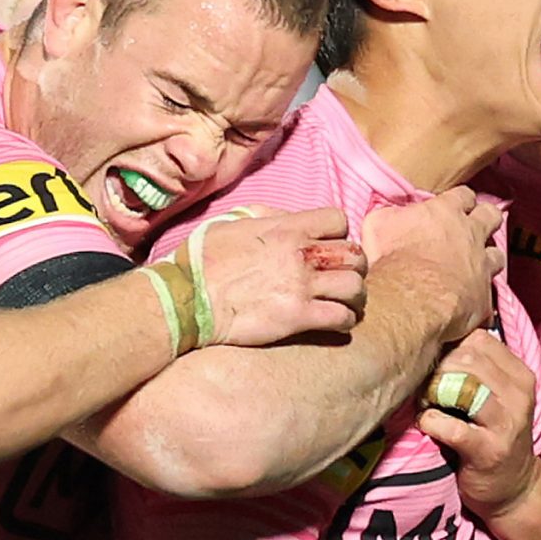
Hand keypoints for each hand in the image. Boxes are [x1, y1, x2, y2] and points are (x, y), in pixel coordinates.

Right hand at [169, 207, 366, 347]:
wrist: (185, 299)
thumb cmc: (200, 262)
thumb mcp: (228, 223)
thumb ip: (262, 217)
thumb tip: (280, 216)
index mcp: (286, 228)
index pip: (338, 220)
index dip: (338, 234)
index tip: (329, 247)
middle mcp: (300, 254)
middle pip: (354, 254)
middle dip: (353, 266)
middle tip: (343, 277)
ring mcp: (301, 286)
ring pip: (355, 286)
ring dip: (355, 295)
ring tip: (347, 302)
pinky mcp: (297, 317)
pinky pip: (341, 317)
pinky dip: (345, 320)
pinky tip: (337, 322)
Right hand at [362, 188, 503, 341]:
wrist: (407, 300)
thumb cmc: (390, 259)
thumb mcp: (378, 225)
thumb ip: (393, 216)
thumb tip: (396, 216)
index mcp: (446, 212)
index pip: (463, 195)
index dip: (460, 200)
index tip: (453, 207)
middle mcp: (471, 234)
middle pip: (491, 216)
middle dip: (486, 219)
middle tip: (474, 228)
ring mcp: (482, 265)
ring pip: (497, 255)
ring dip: (487, 259)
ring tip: (475, 267)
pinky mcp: (484, 297)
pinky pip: (488, 295)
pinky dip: (479, 297)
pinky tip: (469, 303)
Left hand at [414, 332, 540, 519]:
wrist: (513, 488)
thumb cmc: (492, 435)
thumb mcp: (494, 396)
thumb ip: (474, 369)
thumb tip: (434, 340)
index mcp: (520, 374)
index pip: (478, 339)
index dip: (449, 347)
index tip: (437, 366)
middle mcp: (518, 394)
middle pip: (467, 359)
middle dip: (437, 368)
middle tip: (425, 387)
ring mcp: (506, 422)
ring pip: (462, 386)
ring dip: (433, 393)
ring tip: (426, 404)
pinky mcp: (489, 450)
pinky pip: (451, 426)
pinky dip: (431, 422)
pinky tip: (428, 425)